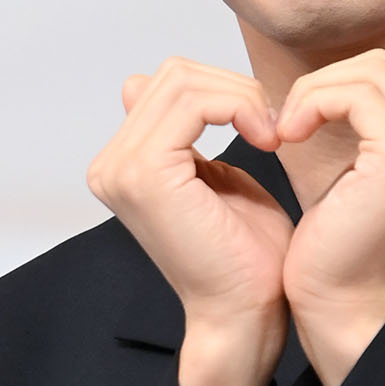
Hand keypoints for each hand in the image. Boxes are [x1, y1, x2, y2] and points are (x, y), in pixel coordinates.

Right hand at [87, 58, 293, 368]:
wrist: (246, 311)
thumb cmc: (244, 256)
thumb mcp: (212, 176)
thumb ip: (184, 132)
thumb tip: (136, 82)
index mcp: (123, 164)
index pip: (167, 83)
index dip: (225, 91)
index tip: (265, 127)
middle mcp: (111, 165)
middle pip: (174, 74)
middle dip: (235, 89)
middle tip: (273, 128)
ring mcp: (122, 168)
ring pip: (185, 80)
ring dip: (241, 98)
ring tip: (270, 136)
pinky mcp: (146, 173)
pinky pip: (194, 102)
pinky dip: (239, 107)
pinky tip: (265, 140)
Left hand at [275, 50, 384, 385]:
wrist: (344, 311)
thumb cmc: (346, 250)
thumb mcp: (376, 173)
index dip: (343, 87)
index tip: (306, 120)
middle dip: (325, 85)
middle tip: (288, 123)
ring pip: (368, 73)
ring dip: (313, 94)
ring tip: (287, 130)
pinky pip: (355, 94)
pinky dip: (312, 103)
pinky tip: (289, 134)